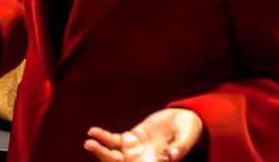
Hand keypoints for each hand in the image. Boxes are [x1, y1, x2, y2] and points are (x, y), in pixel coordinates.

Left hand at [83, 109, 203, 161]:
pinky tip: (93, 132)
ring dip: (100, 150)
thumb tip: (172, 156)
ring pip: (112, 154)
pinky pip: (113, 141)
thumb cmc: (189, 131)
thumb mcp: (187, 138)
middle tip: (91, 147)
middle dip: (104, 158)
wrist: (184, 121)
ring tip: (89, 142)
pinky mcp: (130, 138)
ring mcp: (134, 150)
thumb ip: (180, 148)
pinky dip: (103, 137)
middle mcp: (142, 160)